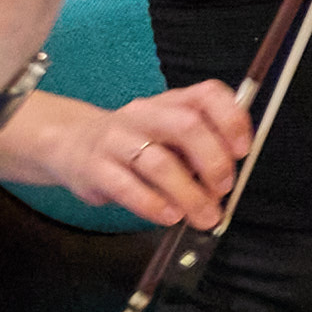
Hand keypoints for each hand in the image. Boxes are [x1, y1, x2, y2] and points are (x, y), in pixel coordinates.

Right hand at [0, 77, 251, 229]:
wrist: (69, 143)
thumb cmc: (132, 145)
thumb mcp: (166, 136)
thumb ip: (198, 151)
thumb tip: (228, 181)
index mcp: (170, 102)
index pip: (207, 95)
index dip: (231, 119)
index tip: (242, 150)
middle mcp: (144, 114)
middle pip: (187, 126)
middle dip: (213, 161)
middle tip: (223, 190)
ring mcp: (117, 139)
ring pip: (159, 162)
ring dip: (188, 194)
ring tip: (203, 216)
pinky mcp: (95, 167)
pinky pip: (126, 186)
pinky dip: (152, 204)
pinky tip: (168, 216)